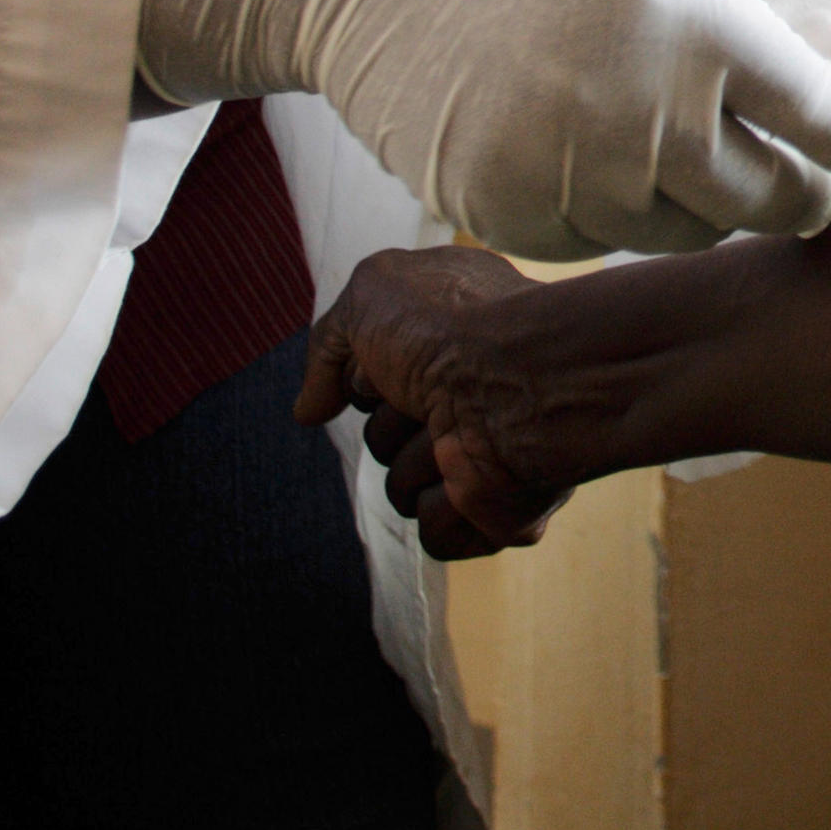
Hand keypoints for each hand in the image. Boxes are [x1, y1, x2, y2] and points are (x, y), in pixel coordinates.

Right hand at [144, 0, 830, 255]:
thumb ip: (732, 39)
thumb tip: (813, 125)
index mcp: (702, 23)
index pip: (825, 123)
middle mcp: (645, 106)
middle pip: (765, 202)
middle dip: (792, 196)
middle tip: (801, 184)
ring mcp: (571, 168)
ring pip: (677, 231)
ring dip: (684, 199)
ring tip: (640, 124)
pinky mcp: (506, 212)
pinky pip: (592, 240)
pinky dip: (597, 208)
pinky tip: (561, 140)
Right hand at [296, 246, 597, 558]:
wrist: (519, 379)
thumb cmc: (452, 326)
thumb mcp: (370, 294)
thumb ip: (328, 346)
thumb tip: (310, 410)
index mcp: (450, 346)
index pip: (369, 382)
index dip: (364, 376)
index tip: (386, 362)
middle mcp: (469, 397)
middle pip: (382, 438)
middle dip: (391, 423)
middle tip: (425, 398)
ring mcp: (485, 454)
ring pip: (402, 492)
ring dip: (417, 462)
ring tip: (458, 431)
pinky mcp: (496, 510)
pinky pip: (436, 535)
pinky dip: (445, 508)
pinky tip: (472, 475)